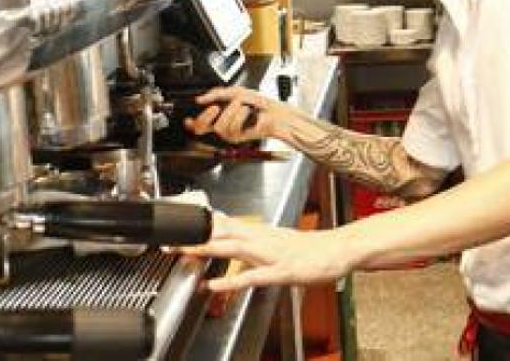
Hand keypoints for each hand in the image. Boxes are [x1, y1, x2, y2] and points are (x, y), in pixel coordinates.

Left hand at [180, 214, 351, 290]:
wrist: (340, 249)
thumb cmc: (312, 248)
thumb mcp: (279, 238)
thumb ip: (255, 237)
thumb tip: (238, 232)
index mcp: (262, 232)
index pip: (226, 224)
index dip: (201, 224)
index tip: (177, 224)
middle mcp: (263, 239)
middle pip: (224, 233)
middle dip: (196, 236)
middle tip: (169, 239)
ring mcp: (272, 254)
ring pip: (234, 249)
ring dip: (208, 249)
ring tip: (184, 252)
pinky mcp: (282, 271)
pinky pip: (253, 276)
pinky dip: (232, 279)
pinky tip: (214, 284)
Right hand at [185, 86, 292, 142]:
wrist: (276, 112)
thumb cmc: (259, 103)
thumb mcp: (236, 92)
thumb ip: (217, 93)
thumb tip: (201, 99)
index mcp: (219, 115)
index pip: (199, 123)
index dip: (190, 123)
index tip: (188, 119)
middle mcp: (223, 126)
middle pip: (201, 128)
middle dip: (206, 116)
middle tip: (215, 107)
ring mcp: (230, 133)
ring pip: (219, 127)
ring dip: (232, 112)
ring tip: (243, 107)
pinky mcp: (240, 137)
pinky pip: (233, 128)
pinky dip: (242, 115)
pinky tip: (249, 113)